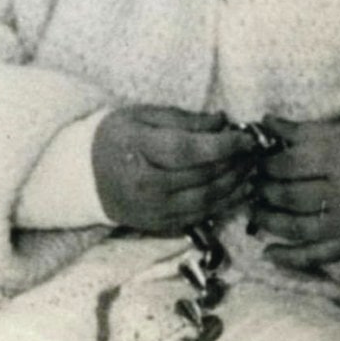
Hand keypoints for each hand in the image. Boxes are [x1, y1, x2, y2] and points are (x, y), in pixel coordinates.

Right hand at [91, 106, 258, 233]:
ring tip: (252, 167)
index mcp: (138, 151)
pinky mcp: (160, 224)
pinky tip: (240, 189)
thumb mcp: (142, 116)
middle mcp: (146, 186)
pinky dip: (226, 203)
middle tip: (255, 149)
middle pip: (203, 176)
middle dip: (236, 162)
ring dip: (236, 183)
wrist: (84, 176)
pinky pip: (202, 215)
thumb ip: (183, 119)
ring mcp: (154, 210)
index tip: (246, 136)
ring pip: (208, 199)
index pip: (189, 150)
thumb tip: (223, 122)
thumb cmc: (115, 138)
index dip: (223, 145)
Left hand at [254, 116, 339, 267]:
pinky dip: (290, 257)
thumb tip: (263, 122)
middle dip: (263, 191)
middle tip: (251, 185)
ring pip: (296, 227)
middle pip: (289, 196)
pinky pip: (317, 255)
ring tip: (254, 210)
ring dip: (268, 220)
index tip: (253, 162)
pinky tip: (267, 252)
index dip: (264, 164)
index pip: (288, 165)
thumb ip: (300, 130)